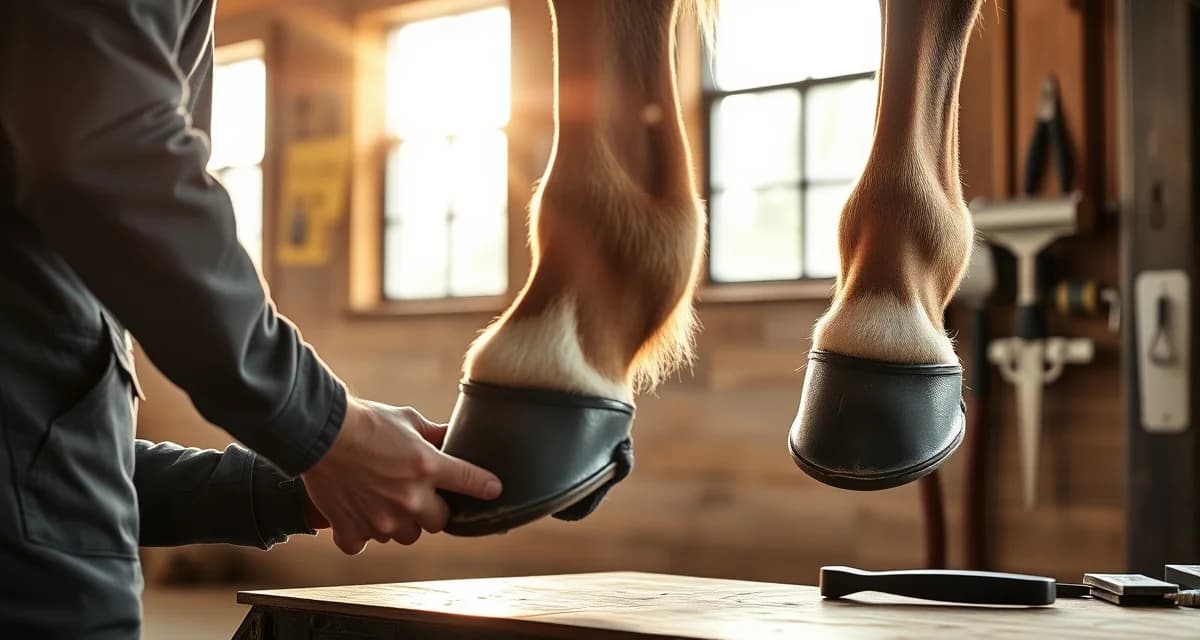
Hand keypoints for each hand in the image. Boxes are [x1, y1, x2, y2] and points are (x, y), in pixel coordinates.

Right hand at [301, 397, 501, 553]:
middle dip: (431, 509)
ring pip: (404, 535)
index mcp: (427, 466)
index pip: (471, 481)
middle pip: (438, 522)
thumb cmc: (366, 421)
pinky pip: (363, 544)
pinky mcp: (352, 529)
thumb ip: (433, 434)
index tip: (493, 490)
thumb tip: (453, 436)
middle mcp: (409, 498)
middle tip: (416, 494)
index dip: (485, 486)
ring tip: (383, 499)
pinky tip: (356, 514)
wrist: (319, 432)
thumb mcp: (408, 419)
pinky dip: (360, 533)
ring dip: (398, 522)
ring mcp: (381, 518)